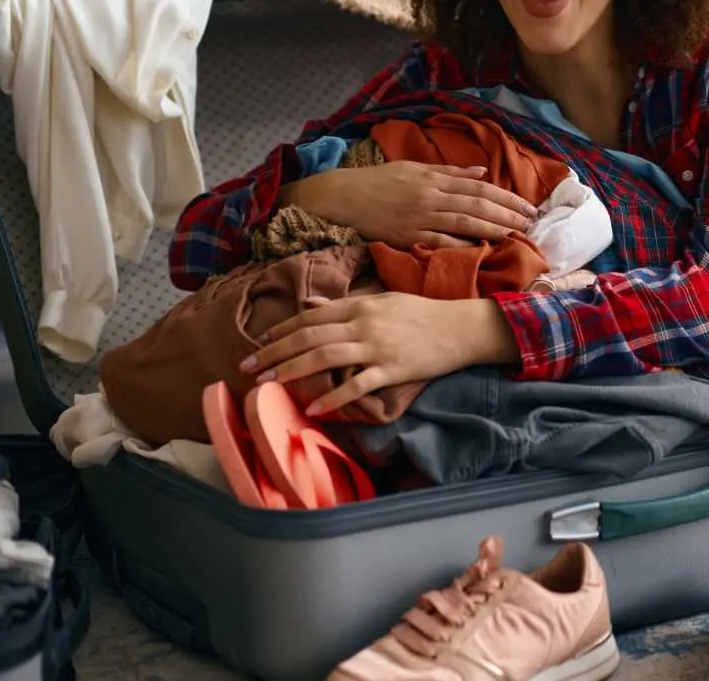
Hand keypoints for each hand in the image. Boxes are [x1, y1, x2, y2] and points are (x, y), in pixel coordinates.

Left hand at [240, 293, 519, 415]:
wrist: (460, 327)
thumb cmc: (422, 314)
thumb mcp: (382, 301)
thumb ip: (346, 305)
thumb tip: (312, 305)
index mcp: (360, 305)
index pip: (311, 317)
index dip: (282, 330)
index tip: (259, 344)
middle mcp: (363, 323)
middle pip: (310, 337)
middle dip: (275, 352)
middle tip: (248, 367)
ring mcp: (377, 347)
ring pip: (326, 357)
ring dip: (293, 370)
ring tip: (269, 384)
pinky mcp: (392, 369)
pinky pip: (357, 384)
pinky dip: (334, 396)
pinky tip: (314, 408)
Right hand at [279, 161, 537, 247]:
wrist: (341, 198)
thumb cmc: (377, 182)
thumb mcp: (413, 169)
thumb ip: (448, 171)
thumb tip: (481, 171)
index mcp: (434, 179)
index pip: (479, 187)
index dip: (506, 197)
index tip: (528, 206)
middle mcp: (431, 196)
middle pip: (477, 204)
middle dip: (507, 214)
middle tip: (531, 223)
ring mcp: (420, 217)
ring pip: (464, 222)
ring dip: (493, 229)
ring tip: (516, 235)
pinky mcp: (408, 236)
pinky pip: (440, 241)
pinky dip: (461, 244)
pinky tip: (481, 249)